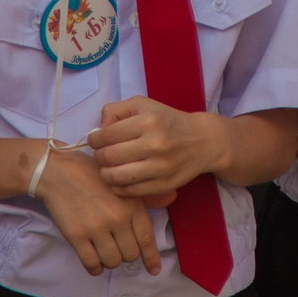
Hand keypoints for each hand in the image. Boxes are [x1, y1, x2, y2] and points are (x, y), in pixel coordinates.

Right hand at [32, 147, 165, 276]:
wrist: (58, 172)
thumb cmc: (92, 175)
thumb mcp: (123, 181)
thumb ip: (147, 196)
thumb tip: (172, 197)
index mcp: (131, 205)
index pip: (146, 239)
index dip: (152, 258)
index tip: (154, 270)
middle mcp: (117, 218)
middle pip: (130, 254)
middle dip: (126, 254)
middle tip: (118, 246)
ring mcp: (96, 229)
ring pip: (113, 262)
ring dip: (110, 261)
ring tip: (105, 249)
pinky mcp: (76, 236)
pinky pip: (92, 264)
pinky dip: (95, 267)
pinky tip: (94, 258)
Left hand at [88, 98, 229, 197]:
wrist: (203, 141)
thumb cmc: (167, 121)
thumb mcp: (143, 105)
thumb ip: (116, 110)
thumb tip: (99, 131)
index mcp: (149, 121)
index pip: (107, 135)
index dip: (94, 139)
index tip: (95, 141)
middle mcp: (155, 144)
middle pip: (109, 157)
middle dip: (99, 156)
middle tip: (102, 154)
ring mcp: (161, 167)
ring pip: (117, 177)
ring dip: (105, 174)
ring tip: (108, 168)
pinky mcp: (164, 185)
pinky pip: (130, 191)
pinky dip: (118, 187)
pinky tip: (120, 178)